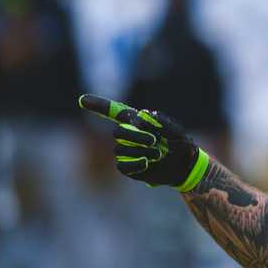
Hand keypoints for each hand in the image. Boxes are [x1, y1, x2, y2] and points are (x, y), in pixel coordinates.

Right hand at [78, 94, 208, 190]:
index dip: (98, 105)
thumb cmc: (181, 145)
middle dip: (134, 135)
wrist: (185, 167)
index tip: (82, 100)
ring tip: (158, 153)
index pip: (115, 112)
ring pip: (120, 148)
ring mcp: (127, 151)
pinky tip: (147, 162)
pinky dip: (135, 163)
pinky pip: (122, 165)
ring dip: (140, 149)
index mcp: (138, 122)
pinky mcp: (129, 167)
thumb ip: (163, 122)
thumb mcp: (178, 132)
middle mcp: (129, 135)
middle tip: (154, 140)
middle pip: (118, 132)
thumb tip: (143, 115)